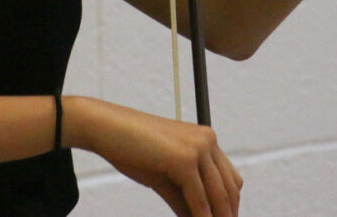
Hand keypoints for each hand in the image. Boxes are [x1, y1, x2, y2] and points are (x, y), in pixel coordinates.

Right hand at [64, 97, 241, 216]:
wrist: (106, 128)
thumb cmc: (131, 148)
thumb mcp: (164, 175)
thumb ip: (184, 197)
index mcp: (205, 139)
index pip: (229, 179)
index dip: (230, 205)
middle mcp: (207, 140)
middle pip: (230, 188)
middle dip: (227, 214)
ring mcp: (198, 148)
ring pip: (218, 195)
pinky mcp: (185, 159)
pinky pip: (200, 199)